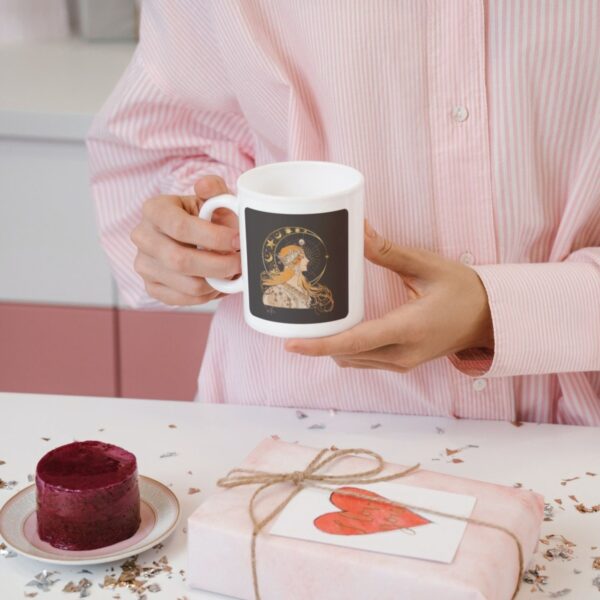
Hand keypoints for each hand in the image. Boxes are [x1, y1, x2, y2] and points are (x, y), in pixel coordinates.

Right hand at [131, 175, 240, 304]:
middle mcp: (142, 237)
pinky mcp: (151, 287)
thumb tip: (204, 185)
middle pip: (180, 260)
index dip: (213, 237)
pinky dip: (208, 295)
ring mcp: (143, 265)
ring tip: (232, 272)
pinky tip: (218, 283)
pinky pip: (185, 300)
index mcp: (154, 209)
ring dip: (217, 282)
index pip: (180, 227)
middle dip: (219, 265)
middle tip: (241, 263)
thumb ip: (214, 188)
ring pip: (187, 284)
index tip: (238, 240)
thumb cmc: (205, 216)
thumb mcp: (212, 198)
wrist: (192, 236)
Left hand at [285, 222, 493, 372]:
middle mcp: (403, 354)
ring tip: (310, 322)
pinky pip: (364, 360)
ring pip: (353, 360)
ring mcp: (402, 363)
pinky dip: (346, 348)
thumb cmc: (464, 290)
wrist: (491, 318)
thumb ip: (388, 252)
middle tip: (294, 320)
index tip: (292, 344)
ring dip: (330, 346)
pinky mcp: (401, 362)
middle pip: (347, 354)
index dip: (320, 345)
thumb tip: (358, 230)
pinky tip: (337, 329)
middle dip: (318, 342)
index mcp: (409, 328)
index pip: (356, 342)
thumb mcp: (427, 266)